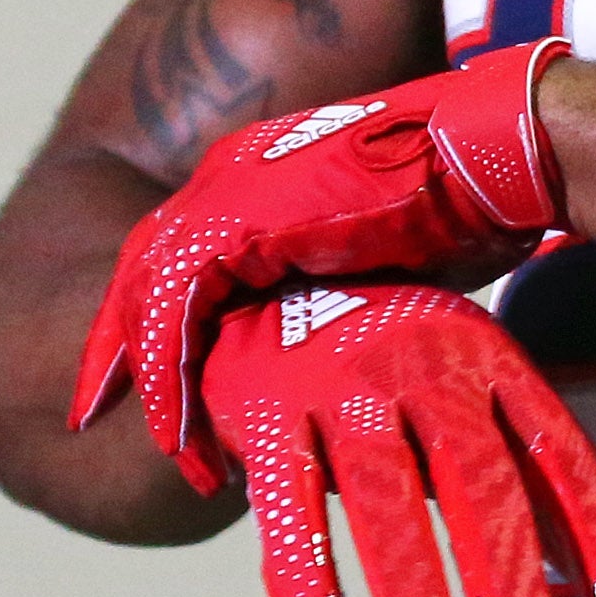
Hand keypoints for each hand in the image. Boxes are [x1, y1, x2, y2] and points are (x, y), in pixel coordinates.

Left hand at [73, 38, 570, 484]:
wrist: (495, 151)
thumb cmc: (469, 202)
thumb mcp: (386, 256)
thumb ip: (345, 293)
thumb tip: (344, 353)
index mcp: (265, 173)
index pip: (184, 256)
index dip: (164, 323)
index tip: (155, 383)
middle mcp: (233, 172)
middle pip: (145, 272)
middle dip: (122, 351)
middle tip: (100, 413)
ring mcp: (230, 188)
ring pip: (150, 296)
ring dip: (152, 380)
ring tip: (167, 445)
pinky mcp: (239, 218)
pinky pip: (174, 310)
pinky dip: (169, 375)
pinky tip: (178, 427)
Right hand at [204, 277, 595, 596]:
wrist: (280, 271)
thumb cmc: (402, 357)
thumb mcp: (475, 391)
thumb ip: (525, 477)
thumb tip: (594, 580)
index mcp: (496, 368)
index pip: (564, 461)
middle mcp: (433, 372)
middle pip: (479, 471)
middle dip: (504, 555)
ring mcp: (351, 386)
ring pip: (384, 481)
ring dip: (406, 560)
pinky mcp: (272, 407)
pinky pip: (285, 483)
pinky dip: (298, 545)